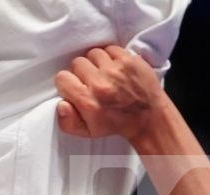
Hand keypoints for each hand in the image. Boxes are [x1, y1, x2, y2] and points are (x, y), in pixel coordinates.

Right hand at [54, 44, 168, 142]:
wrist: (148, 117)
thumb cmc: (116, 124)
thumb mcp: (88, 131)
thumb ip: (68, 121)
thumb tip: (61, 105)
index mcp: (88, 102)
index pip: (62, 78)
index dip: (68, 83)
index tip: (77, 88)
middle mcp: (100, 84)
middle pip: (77, 63)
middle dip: (82, 72)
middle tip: (93, 82)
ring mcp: (115, 70)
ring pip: (93, 53)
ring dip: (96, 62)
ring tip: (104, 74)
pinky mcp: (129, 60)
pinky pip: (110, 48)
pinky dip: (111, 56)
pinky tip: (115, 68)